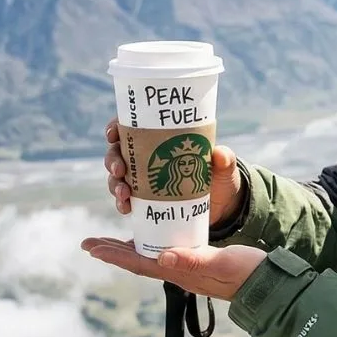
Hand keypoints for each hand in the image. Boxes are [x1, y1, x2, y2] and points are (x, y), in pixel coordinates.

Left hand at [79, 238, 267, 301]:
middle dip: (112, 251)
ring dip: (126, 248)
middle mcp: (178, 270)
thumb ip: (194, 261)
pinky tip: (147, 235)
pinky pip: (165, 249)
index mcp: (179, 271)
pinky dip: (150, 242)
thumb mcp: (221, 263)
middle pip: (137, 260)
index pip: (138, 263)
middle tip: (88, 242)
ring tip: (107, 241)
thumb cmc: (246, 273)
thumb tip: (162, 258)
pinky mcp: (197, 258)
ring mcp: (186, 266)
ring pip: (148, 256)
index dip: (113, 255)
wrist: (267, 283)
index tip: (91, 247)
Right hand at [104, 118, 244, 225]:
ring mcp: (144, 180)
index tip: (112, 133)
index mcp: (161, 140)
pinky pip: (125, 200)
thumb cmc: (220, 179)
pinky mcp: (145, 201)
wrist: (221, 208)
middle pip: (118, 153)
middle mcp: (147, 158)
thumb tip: (220, 154)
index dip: (115, 127)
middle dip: (113, 160)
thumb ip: (224, 161)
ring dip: (114, 184)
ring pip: (117, 177)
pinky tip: (125, 208)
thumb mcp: (224, 169)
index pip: (132, 128)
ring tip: (124, 194)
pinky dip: (121, 203)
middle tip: (120, 170)